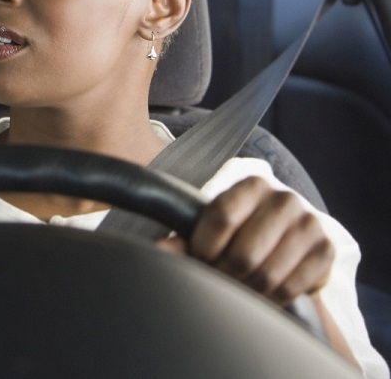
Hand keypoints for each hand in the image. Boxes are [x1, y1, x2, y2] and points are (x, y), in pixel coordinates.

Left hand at [159, 176, 333, 306]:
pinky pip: (290, 288)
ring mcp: (310, 225)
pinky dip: (269, 299)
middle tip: (217, 281)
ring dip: (245, 292)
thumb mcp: (214, 227)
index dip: (203, 247)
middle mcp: (285, 199)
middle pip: (244, 254)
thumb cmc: (241, 230)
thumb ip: (186, 237)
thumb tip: (158, 250)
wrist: (288, 237)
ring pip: (266, 275)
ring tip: (236, 291)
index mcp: (252, 185)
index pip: (221, 217)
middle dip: (223, 276)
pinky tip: (259, 295)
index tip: (198, 259)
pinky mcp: (326, 252)